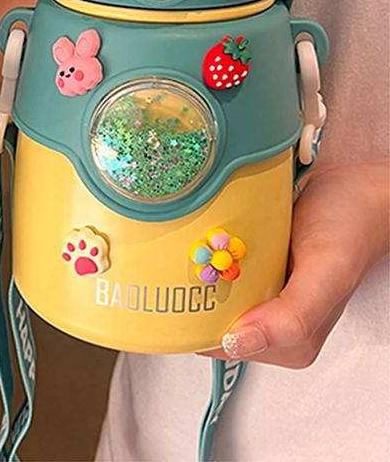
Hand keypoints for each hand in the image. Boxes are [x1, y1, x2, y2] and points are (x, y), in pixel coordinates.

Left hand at [202, 158, 388, 367]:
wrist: (359, 188)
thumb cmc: (350, 226)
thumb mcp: (327, 275)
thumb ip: (291, 318)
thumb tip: (239, 343)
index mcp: (289, 340)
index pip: (219, 345)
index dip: (192, 323)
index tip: (173, 294)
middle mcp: (271, 319)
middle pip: (208, 316)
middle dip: (191, 292)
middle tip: (183, 260)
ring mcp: (260, 290)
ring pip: (210, 289)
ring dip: (197, 269)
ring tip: (194, 244)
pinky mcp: (254, 264)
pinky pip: (218, 264)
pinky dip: (208, 251)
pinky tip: (206, 235)